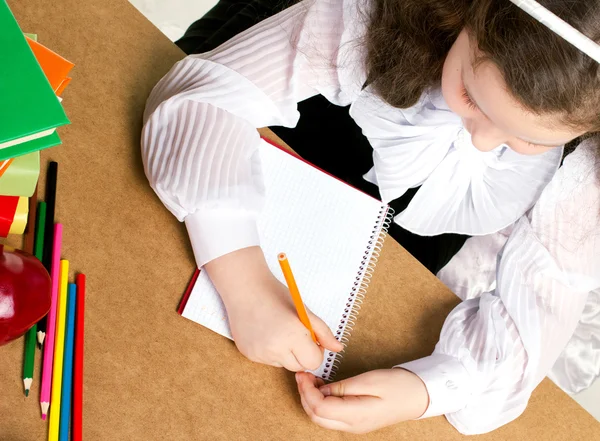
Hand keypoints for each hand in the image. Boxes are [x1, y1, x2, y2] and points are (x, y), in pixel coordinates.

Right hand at [205, 246, 342, 370]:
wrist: (244, 288)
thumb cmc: (275, 295)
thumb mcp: (304, 310)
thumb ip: (323, 332)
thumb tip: (338, 348)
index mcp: (292, 336)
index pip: (313, 362)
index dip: (316, 351)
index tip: (311, 338)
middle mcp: (275, 349)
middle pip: (299, 367)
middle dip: (302, 354)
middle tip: (296, 334)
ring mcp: (260, 354)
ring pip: (283, 364)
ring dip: (286, 354)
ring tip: (278, 331)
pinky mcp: (248, 355)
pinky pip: (268, 361)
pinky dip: (271, 351)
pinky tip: (266, 333)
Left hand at [296, 369, 428, 433]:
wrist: (419, 396)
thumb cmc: (398, 386)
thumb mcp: (369, 380)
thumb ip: (342, 387)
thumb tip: (320, 389)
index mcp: (356, 416)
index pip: (320, 408)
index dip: (307, 391)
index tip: (303, 373)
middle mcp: (352, 426)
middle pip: (316, 416)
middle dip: (304, 395)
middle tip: (302, 374)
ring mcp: (353, 426)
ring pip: (321, 418)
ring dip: (310, 399)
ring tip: (310, 379)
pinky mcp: (355, 421)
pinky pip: (330, 416)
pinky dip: (320, 402)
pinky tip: (321, 387)